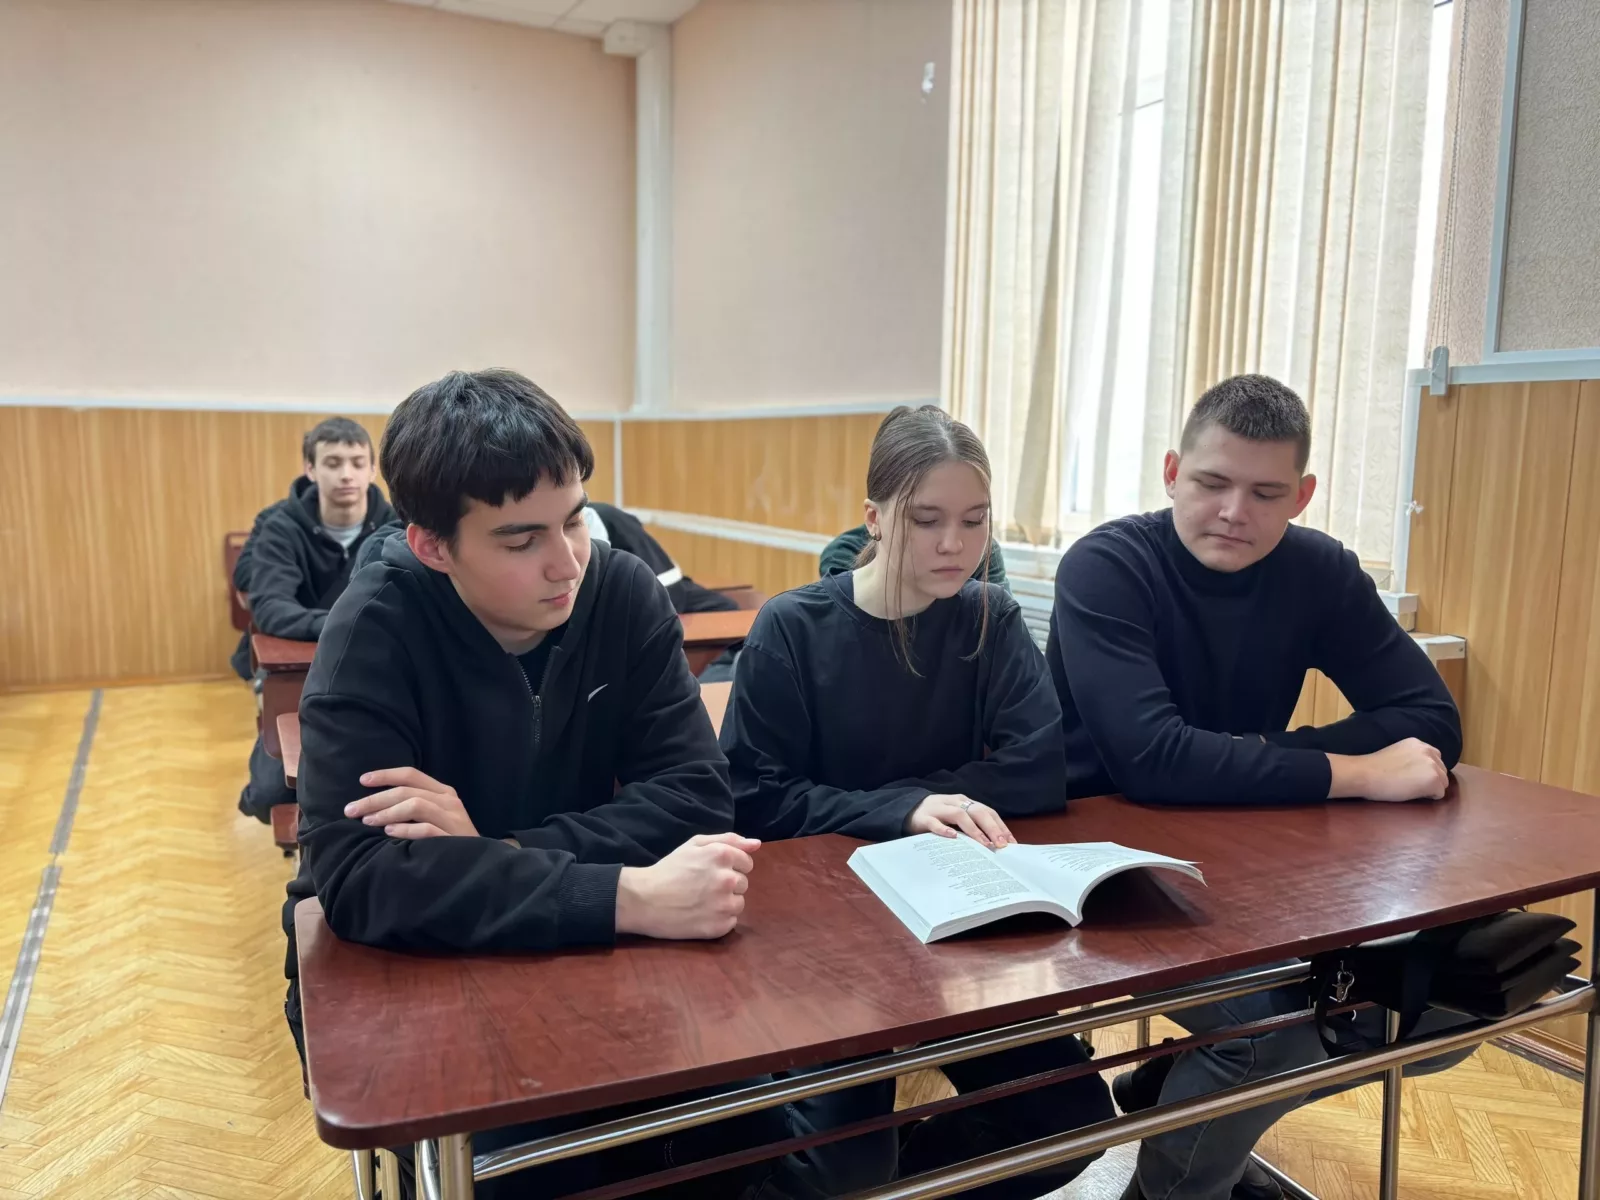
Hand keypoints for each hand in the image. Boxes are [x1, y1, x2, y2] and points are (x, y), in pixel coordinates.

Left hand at [345, 767, 479, 838]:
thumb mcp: (435, 817)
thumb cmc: (449, 841)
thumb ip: (413, 807)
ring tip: (368, 822)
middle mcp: (449, 801)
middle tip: (351, 810)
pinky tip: (388, 833)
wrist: (480, 863)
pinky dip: (404, 830)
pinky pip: (426, 829)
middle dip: (375, 799)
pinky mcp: (454, 839)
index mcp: (444, 792)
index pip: (412, 775)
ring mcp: (453, 819)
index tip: (362, 780)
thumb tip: (373, 805)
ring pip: (416, 805)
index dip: (386, 775)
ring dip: (387, 812)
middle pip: (407, 791)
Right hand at [615, 833, 760, 939]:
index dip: (731, 866)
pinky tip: (702, 914)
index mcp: (722, 855)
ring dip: (726, 903)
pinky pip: (731, 922)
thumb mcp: (695, 845)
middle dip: (728, 884)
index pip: (748, 863)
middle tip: (703, 887)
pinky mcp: (718, 927)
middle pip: (743, 883)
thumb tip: (757, 844)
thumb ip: (729, 840)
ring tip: (702, 901)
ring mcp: (724, 905)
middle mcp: (727, 879)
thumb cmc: (669, 869)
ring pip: (739, 903)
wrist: (643, 900)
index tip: (712, 872)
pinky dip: (720, 919)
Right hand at [905, 794, 1013, 847]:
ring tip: (984, 844)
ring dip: (973, 830)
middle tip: (1002, 844)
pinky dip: (944, 829)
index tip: (1011, 843)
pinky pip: (935, 823)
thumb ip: (973, 827)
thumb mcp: (957, 819)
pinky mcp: (924, 818)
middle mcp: (954, 802)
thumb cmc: (938, 817)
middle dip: (991, 828)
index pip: (987, 811)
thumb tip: (996, 844)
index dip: (1000, 826)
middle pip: (977, 812)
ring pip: (959, 815)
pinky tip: (953, 837)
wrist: (908, 809)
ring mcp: (938, 808)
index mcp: (965, 802)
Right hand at [1328, 739, 1448, 801]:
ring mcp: (1433, 765)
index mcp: (1418, 743)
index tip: (1413, 776)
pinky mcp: (1434, 780)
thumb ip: (1411, 757)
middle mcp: (1429, 751)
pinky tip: (1412, 793)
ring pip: (1443, 783)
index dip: (1425, 770)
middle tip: (1411, 784)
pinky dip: (1428, 797)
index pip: (1435, 759)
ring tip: (1411, 789)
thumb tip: (1418, 770)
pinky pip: (1439, 794)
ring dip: (1430, 788)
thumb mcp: (1397, 753)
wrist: (1366, 774)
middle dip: (1430, 778)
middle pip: (1441, 771)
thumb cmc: (1374, 767)